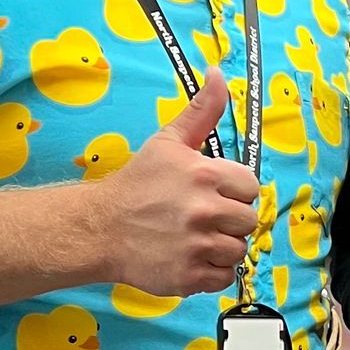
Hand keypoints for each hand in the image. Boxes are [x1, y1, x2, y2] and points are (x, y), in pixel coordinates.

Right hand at [84, 70, 259, 296]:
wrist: (99, 229)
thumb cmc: (136, 184)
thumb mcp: (168, 142)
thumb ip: (201, 111)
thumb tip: (219, 72)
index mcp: (204, 175)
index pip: (250, 186)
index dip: (234, 190)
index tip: (212, 193)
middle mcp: (204, 210)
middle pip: (248, 220)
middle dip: (229, 219)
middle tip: (202, 217)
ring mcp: (197, 246)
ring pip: (238, 250)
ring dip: (221, 246)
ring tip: (194, 238)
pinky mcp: (190, 276)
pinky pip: (225, 277)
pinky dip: (212, 271)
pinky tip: (190, 257)